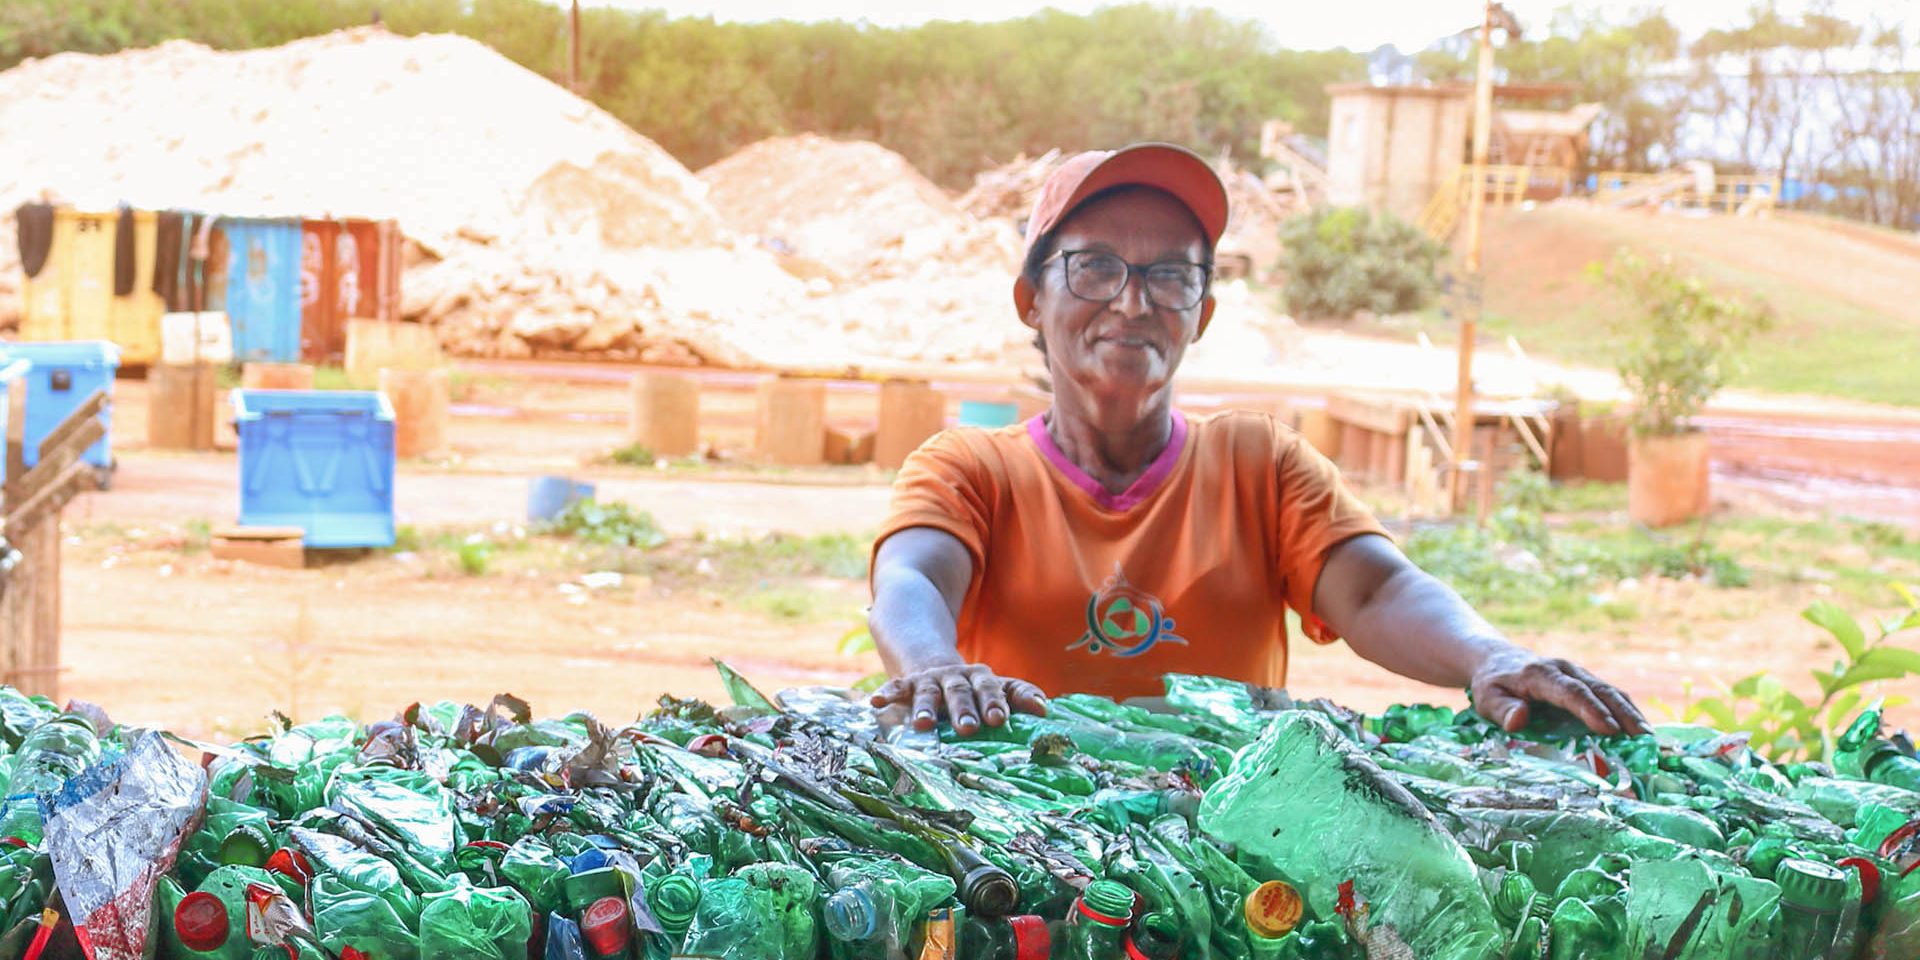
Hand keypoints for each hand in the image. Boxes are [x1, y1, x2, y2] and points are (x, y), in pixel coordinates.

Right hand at [869, 663, 1048, 735]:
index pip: (991, 688)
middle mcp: (956, 677)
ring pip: (928, 692)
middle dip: (964, 709)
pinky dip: (886, 694)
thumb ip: (1018, 695)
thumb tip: (1045, 709)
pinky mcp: (907, 683)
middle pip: (961, 691)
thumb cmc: (971, 687)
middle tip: (968, 727)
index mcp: (981, 679)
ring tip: (922, 724)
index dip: (996, 702)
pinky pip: (896, 687)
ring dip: (925, 707)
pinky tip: (875, 703)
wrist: (932, 661)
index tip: (1000, 719)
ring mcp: (930, 680)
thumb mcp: (994, 687)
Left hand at [1471, 650, 1647, 735]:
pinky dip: (1627, 710)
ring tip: (1649, 738)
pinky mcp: (1585, 681)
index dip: (1591, 710)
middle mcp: (1564, 670)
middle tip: (1643, 738)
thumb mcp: (1487, 698)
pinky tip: (1640, 730)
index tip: (1610, 730)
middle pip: (1599, 690)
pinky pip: (1609, 694)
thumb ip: (1503, 709)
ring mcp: (1578, 674)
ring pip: (1610, 690)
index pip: (1570, 691)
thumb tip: (1519, 719)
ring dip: (1631, 713)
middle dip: (1623, 714)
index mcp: (1540, 674)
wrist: (1498, 660)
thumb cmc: (1493, 684)